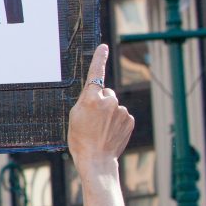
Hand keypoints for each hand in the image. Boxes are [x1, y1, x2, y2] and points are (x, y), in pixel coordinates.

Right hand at [67, 45, 133, 170]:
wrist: (97, 159)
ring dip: (108, 113)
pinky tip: (110, 132)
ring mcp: (121, 110)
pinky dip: (116, 121)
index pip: (95, 73)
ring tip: (100, 130)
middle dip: (100, 102)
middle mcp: (108, 100)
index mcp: (91, 98)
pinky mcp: (129, 119)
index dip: (99, 58)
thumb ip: (87, 100)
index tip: (104, 46)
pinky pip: (121, 115)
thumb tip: (101, 94)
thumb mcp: (75, 115)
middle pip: (105, 93)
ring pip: (113, 105)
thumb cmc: (80, 138)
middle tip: (92, 120)